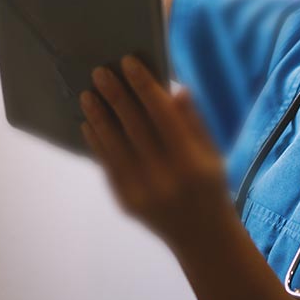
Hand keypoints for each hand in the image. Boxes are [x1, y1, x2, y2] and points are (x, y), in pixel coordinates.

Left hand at [80, 56, 235, 251]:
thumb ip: (194, 123)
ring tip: (86, 94)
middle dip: (116, 97)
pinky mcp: (126, 203)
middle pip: (135, 128)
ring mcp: (143, 193)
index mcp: (192, 163)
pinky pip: (107, 167)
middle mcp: (166, 179)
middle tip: (100, 72)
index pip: (164, 116)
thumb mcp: (212, 154)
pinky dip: (97, 143)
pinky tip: (89, 124)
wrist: (202, 238)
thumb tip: (176, 90)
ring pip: (114, 147)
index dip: (145, 87)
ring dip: (98, 118)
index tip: (129, 62)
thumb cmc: (209, 187)